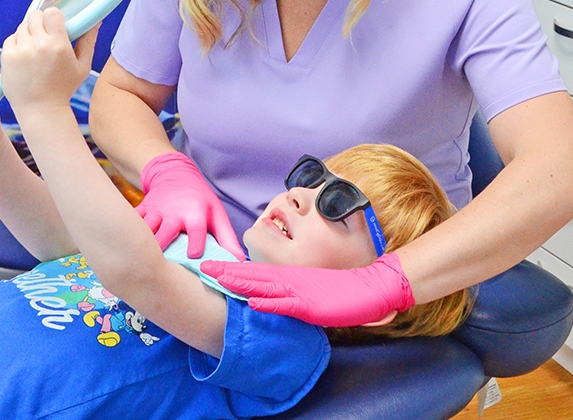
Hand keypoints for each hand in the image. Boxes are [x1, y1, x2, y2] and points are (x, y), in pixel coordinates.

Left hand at [0, 8, 99, 114]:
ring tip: (35, 49)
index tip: (55, 26)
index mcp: (58, 45)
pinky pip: (11, 38)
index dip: (54, 17)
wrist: (40, 110)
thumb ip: (88, 40)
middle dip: (40, 23)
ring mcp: (21, 50)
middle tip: (44, 36)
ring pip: (22, 26)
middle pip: (35, 15)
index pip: (52, 13)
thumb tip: (95, 21)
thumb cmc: (64, 89)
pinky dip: (17, 43)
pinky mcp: (7, 57)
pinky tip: (25, 56)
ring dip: (29, 33)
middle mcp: (39, 45)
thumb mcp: (82, 66)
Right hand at [134, 152, 245, 260]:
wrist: (176, 175)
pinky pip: (132, 221)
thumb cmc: (200, 201)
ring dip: (141, 243)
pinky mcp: (143, 209)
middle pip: (165, 231)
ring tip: (138, 261)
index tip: (192, 256)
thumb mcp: (217, 215)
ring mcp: (156, 211)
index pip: (196, 228)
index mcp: (195, 212)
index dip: (195, 241)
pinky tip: (123, 247)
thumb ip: (227, 239)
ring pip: (145, 228)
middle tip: (158, 266)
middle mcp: (174, 212)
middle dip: (161, 247)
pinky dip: (126, 232)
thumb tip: (239, 262)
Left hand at [199, 253, 414, 327]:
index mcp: (289, 277)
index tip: (211, 267)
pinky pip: (287, 305)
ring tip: (218, 278)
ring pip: (264, 286)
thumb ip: (290, 295)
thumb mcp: (310, 294)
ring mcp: (299, 292)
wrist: (370, 288)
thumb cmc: (342, 292)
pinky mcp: (310, 305)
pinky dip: (270, 303)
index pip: (255, 273)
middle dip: (227, 272)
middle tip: (202, 266)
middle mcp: (290, 281)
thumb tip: (269, 300)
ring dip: (240, 282)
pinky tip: (254, 302)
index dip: (232, 270)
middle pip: (253, 275)